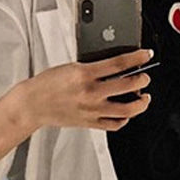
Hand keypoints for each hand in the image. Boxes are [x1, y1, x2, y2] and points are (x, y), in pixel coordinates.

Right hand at [20, 49, 152, 131]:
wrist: (33, 104)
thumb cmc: (48, 84)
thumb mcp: (71, 66)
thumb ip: (93, 66)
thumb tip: (116, 65)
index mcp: (85, 73)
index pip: (119, 63)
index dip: (137, 58)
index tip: (146, 55)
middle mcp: (91, 93)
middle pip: (128, 86)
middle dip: (142, 80)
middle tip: (145, 77)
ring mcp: (92, 110)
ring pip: (127, 109)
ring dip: (141, 103)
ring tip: (144, 98)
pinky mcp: (90, 123)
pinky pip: (114, 124)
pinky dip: (124, 119)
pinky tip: (126, 113)